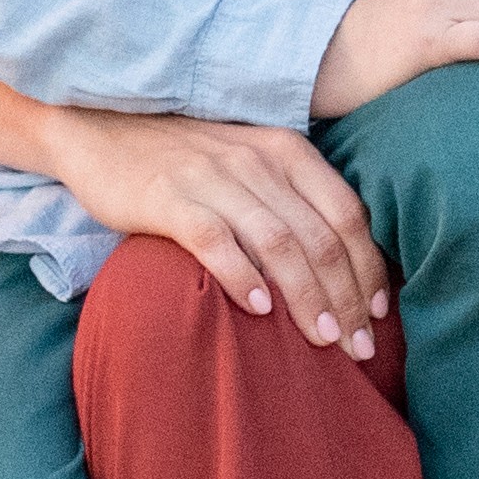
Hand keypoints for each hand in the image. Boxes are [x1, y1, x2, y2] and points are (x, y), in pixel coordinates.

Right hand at [27, 107, 391, 355]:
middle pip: (320, 236)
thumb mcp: (248, 163)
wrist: (99, 130)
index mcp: (287, 151)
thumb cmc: (182, 158)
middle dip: (348, 297)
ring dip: (307, 297)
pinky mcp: (169, 198)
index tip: (380, 313)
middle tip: (360, 348)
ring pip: (279, 243)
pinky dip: (243, 277)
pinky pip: (217, 241)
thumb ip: (290, 199)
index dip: (369, 268)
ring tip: (323, 340)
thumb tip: (339, 265)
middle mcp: (257, 160)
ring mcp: (213, 177)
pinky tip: (259, 311)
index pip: (347, 214)